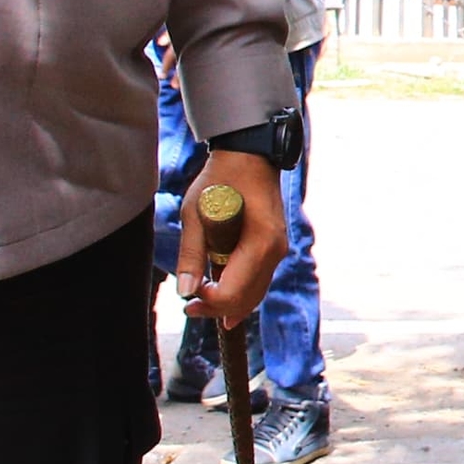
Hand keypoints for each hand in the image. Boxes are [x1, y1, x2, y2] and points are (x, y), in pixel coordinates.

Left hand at [176, 149, 285, 327]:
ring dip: (229, 305)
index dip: (208, 301)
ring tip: (201, 307)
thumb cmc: (221, 178)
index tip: (187, 297)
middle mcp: (275, 251)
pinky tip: (225, 306)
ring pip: (255, 294)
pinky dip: (242, 295)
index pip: (234, 291)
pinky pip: (259, 282)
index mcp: (259, 242)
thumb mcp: (196, 213)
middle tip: (188, 308)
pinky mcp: (274, 248)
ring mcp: (278, 250)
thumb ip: (191, 253)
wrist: (250, 155)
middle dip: (217, 309)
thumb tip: (185, 291)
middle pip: (247, 298)